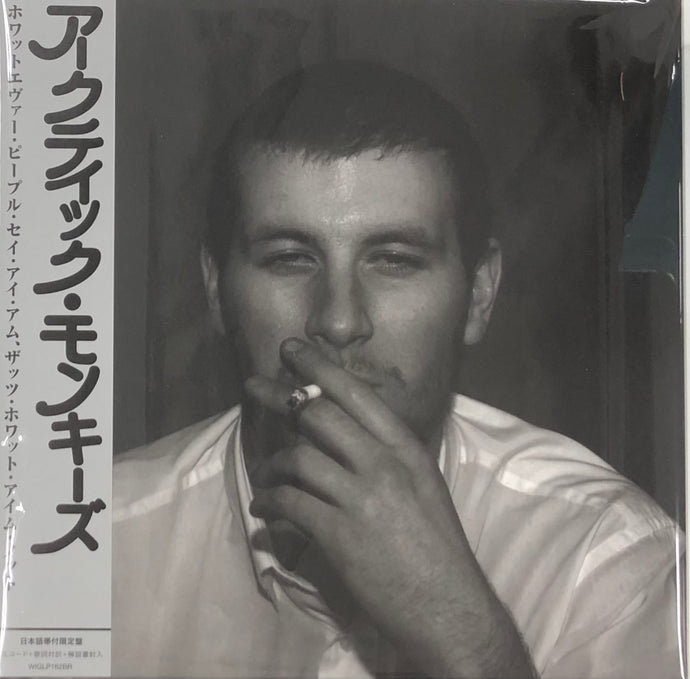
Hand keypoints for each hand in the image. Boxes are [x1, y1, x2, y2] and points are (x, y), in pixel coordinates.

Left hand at [245, 338, 534, 678]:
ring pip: (299, 459)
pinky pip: (290, 504)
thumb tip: (344, 440)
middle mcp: (383, 464)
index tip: (293, 350)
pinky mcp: (339, 534)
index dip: (320, 368)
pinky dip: (270, 504)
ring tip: (265, 478)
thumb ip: (386, 457)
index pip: (357, 395)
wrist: (449, 604)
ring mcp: (361, 498)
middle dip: (281, 395)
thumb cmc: (437, 546)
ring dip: (273, 465)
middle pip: (319, 415)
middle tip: (254, 385)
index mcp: (406, 449)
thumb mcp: (422, 486)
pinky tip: (264, 511)